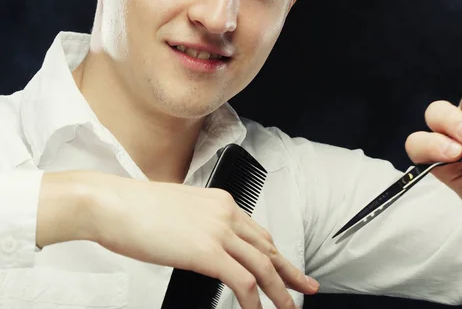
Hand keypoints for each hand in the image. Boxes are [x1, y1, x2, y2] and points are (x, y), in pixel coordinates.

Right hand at [40, 171, 318, 308]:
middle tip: (306, 287)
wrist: (114, 203)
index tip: (285, 266)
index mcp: (221, 203)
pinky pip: (242, 280)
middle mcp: (226, 214)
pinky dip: (254, 300)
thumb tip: (206, 246)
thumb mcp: (179, 212)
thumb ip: (201, 226)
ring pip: (263, 265)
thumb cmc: (136, 208)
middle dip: (289, 271)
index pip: (258, 232)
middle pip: (268, 247)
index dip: (275, 253)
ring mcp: (219, 231)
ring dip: (279, 291)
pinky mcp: (207, 251)